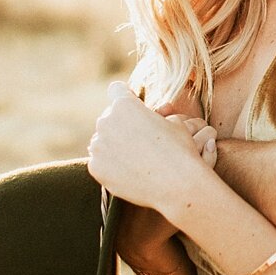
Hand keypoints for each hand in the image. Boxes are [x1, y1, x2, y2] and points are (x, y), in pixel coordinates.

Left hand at [88, 82, 215, 213]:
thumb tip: (156, 111)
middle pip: (109, 117)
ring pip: (102, 140)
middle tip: (140, 139)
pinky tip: (130, 171)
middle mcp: (106, 122)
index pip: (116, 90)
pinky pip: (100, 161)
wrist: (178, 184)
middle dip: (122, 124)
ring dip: (114, 144)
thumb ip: (155, 114)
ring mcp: (98, 146)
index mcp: (125, 105)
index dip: (127, 96)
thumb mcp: (174, 122)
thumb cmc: (180, 151)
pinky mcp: (95, 167)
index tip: (134, 108)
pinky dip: (111, 165)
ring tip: (136, 158)